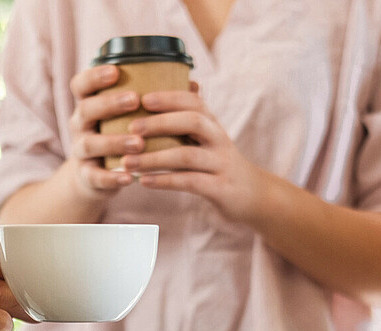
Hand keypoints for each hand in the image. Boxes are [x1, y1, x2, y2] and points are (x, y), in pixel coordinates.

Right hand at [64, 64, 144, 198]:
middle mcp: (81, 124)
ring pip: (90, 144)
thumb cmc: (121, 136)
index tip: (116, 71)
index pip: (82, 84)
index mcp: (90, 104)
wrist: (99, 176)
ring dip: (114, 142)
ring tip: (139, 143)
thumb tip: (194, 86)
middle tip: (134, 101)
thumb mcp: (129, 118)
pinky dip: (111, 177)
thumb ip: (154, 102)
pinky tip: (129, 177)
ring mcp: (81, 151)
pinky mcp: (86, 176)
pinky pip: (94, 176)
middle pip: (86, 109)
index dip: (94, 76)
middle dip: (109, 104)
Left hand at [120, 90, 273, 222]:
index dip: (169, 98)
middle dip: (160, 123)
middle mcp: (219, 139)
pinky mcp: (220, 188)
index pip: (194, 101)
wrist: (253, 194)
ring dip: (154, 158)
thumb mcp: (209, 137)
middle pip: (193, 122)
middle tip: (131, 128)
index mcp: (213, 124)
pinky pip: (190, 182)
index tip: (143, 99)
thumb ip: (189, 118)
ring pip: (187, 156)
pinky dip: (165, 181)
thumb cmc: (219, 162)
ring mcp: (221, 164)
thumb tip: (172, 87)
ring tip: (127, 162)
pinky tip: (144, 181)